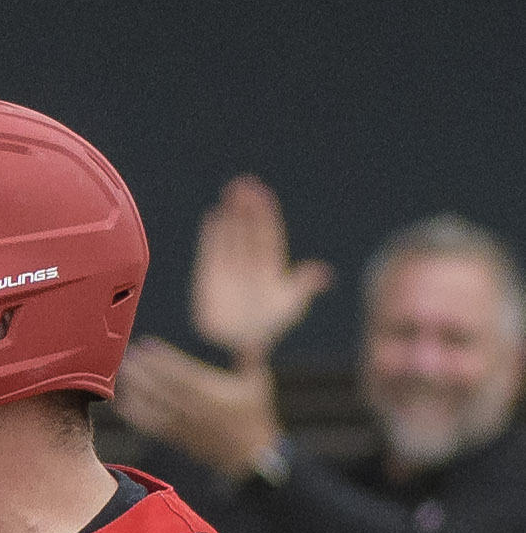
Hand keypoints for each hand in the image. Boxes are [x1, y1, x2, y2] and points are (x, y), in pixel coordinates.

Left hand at [111, 337, 283, 475]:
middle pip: (162, 386)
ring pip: (153, 404)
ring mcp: (182, 424)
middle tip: (126, 355)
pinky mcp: (176, 438)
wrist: (249, 457)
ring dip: (135, 389)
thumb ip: (250, 358)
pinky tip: (122, 404)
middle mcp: (193, 407)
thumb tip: (253, 334)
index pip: (181, 371)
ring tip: (121, 374)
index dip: (162, 358)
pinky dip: (135, 415)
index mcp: (211, 392)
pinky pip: (151, 426)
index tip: (146, 345)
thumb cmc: (254, 417)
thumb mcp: (257, 384)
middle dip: (143, 370)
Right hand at [189, 176, 329, 366]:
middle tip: (243, 184)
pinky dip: (211, 235)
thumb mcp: (288, 306)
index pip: (269, 236)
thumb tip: (324, 273)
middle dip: (247, 209)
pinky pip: (210, 251)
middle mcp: (250, 266)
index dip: (266, 215)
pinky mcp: (208, 277)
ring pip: (231, 236)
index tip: (263, 195)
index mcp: (271, 269)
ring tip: (230, 194)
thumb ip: (301, 286)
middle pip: (249, 231)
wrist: (232, 348)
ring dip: (230, 215)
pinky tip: (213, 216)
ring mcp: (229, 270)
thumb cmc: (263, 330)